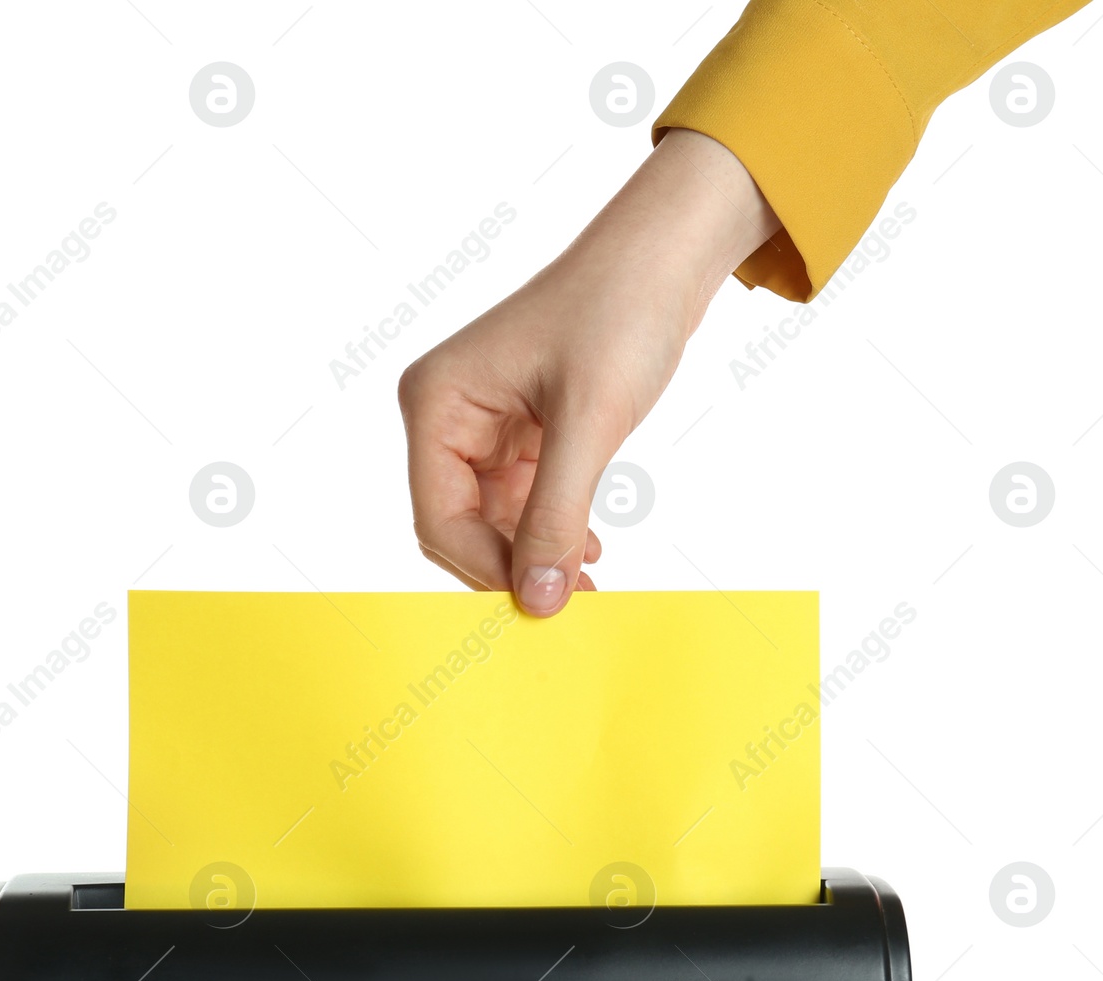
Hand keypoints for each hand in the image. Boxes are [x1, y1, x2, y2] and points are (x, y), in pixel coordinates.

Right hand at [398, 128, 780, 614]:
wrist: (666, 256)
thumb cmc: (620, 311)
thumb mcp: (589, 422)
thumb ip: (556, 516)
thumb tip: (539, 600)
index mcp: (436, 401)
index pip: (438, 517)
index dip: (486, 567)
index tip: (544, 601)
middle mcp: (446, 415)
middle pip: (457, 526)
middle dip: (509, 565)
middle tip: (569, 601)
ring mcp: (480, 427)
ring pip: (490, 522)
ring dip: (533, 554)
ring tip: (587, 578)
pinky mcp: (518, 434)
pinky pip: (519, 503)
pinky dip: (550, 530)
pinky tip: (588, 548)